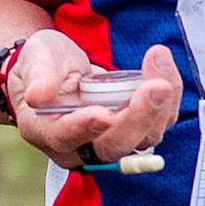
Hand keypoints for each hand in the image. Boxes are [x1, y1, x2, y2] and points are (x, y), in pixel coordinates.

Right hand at [3, 30, 182, 170]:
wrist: (57, 69)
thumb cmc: (43, 65)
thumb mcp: (36, 59)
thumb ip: (39, 76)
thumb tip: (38, 95)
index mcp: (46, 131)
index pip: (65, 138)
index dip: (85, 128)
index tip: (102, 113)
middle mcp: (80, 145)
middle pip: (113, 146)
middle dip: (138, 118)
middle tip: (157, 87)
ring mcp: (110, 139)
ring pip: (142, 137)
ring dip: (158, 103)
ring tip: (159, 60)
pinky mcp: (133, 128)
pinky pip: (158, 121)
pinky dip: (167, 95)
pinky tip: (162, 64)